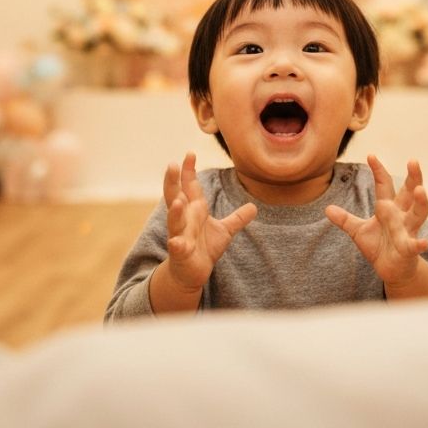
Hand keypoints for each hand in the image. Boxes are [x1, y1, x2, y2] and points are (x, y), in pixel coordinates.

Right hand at [163, 153, 256, 292]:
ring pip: (174, 221)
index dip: (188, 171)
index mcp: (193, 211)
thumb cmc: (204, 249)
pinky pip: (177, 247)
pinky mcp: (180, 253)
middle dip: (173, 182)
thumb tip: (254, 207)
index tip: (190, 153)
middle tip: (172, 165)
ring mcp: (180, 235)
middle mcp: (184, 220)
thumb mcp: (224, 231)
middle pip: (175, 197)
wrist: (191, 273)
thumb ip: (237, 218)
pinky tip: (176, 242)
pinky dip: (176, 244)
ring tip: (177, 201)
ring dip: (174, 212)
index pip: (189, 187)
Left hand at [326, 155, 427, 288]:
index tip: (371, 155)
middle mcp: (401, 216)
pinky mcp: (409, 249)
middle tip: (414, 161)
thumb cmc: (379, 247)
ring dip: (420, 202)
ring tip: (420, 189)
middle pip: (409, 193)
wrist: (392, 270)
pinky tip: (424, 243)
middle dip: (413, 178)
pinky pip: (415, 245)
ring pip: (418, 214)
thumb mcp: (358, 231)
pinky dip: (419, 244)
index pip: (384, 185)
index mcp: (388, 208)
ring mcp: (407, 231)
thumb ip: (345, 219)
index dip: (378, 171)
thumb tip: (326, 208)